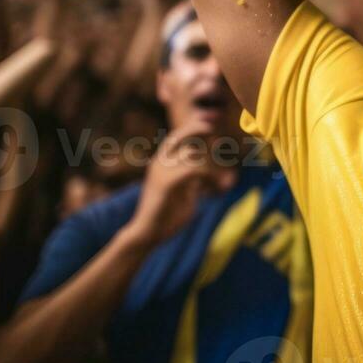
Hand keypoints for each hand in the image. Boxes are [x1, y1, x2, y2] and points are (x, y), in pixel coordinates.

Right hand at [124, 118, 234, 246]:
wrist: (147, 234)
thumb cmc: (166, 216)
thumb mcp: (183, 191)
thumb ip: (193, 177)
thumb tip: (207, 167)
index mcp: (160, 164)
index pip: (175, 137)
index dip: (191, 129)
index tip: (208, 128)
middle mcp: (159, 163)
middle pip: (181, 136)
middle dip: (198, 132)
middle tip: (211, 132)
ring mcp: (161, 171)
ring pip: (193, 155)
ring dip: (209, 166)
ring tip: (215, 184)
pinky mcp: (167, 183)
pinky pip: (195, 169)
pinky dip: (209, 176)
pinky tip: (214, 187)